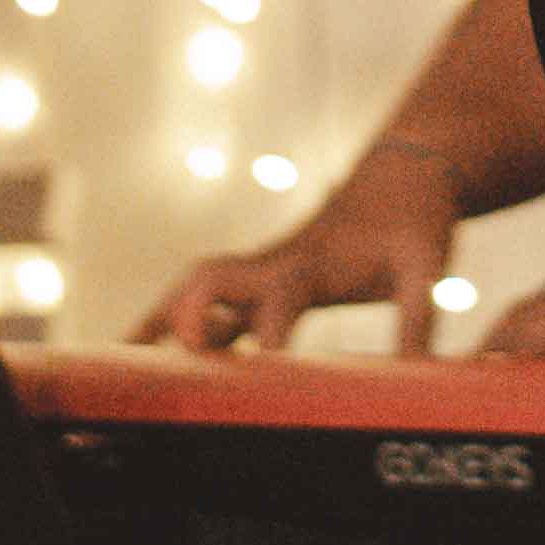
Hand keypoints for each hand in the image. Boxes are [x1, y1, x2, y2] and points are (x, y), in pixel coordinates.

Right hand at [139, 146, 461, 356]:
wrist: (404, 171)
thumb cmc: (416, 221)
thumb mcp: (426, 266)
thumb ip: (421, 316)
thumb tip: (420, 373)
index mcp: (316, 262)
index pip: (282, 296)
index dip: (267, 330)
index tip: (257, 366)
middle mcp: (277, 262)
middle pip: (215, 280)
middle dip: (190, 317)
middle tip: (169, 367)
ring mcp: (263, 268)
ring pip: (198, 288)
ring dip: (162, 321)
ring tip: (118, 370)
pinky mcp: (261, 277)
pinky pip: (206, 299)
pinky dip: (170, 321)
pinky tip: (138, 351)